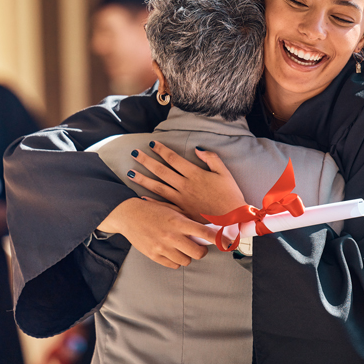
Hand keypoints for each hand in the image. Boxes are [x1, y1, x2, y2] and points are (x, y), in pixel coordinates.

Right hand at [98, 198, 218, 268]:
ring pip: (186, 261)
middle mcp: (172, 236)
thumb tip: (207, 230)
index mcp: (178, 222)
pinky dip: (175, 260)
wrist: (128, 215)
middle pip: (198, 253)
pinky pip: (173, 265)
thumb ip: (188, 221)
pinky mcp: (154, 256)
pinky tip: (172, 251)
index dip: (218, 239)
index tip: (226, 242)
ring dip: (187, 255)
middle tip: (198, 246)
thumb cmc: (153, 210)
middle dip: (201, 250)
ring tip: (181, 247)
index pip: (204, 233)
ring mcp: (162, 248)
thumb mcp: (172, 210)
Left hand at [128, 142, 246, 221]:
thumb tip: (197, 149)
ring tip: (130, 172)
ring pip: (158, 187)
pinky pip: (163, 206)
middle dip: (146, 160)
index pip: (173, 159)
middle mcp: (184, 186)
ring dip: (143, 179)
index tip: (151, 143)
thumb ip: (211, 159)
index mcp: (194, 174)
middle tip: (134, 153)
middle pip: (161, 171)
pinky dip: (151, 201)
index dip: (161, 150)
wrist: (233, 220)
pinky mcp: (181, 212)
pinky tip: (141, 197)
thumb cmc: (230, 196)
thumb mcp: (224, 173)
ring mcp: (181, 200)